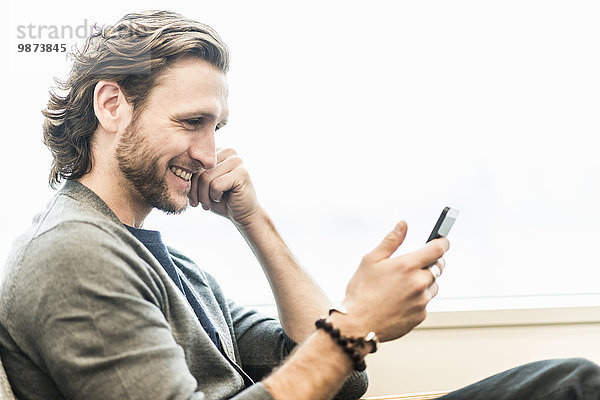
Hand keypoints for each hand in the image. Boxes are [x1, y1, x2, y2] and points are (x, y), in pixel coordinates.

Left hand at [188, 148, 259, 225]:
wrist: (242, 214)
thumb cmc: (221, 200)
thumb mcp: (203, 185)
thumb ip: (193, 175)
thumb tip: (175, 171)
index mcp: (218, 151)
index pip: (193, 162)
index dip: (190, 182)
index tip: (193, 197)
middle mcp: (228, 152)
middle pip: (199, 170)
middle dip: (196, 191)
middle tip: (200, 203)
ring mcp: (236, 161)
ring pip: (206, 178)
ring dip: (204, 196)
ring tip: (209, 203)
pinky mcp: (241, 173)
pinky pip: (215, 185)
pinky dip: (215, 196)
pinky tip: (222, 198)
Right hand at [333, 221, 448, 341]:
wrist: (357, 325)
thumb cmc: (361, 290)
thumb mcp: (371, 260)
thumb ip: (391, 240)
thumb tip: (403, 224)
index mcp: (408, 265)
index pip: (438, 249)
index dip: (442, 242)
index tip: (443, 240)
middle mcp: (419, 282)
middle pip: (438, 267)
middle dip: (431, 262)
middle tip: (415, 264)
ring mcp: (422, 301)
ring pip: (433, 285)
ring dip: (425, 281)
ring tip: (402, 285)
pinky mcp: (421, 316)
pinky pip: (425, 302)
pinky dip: (417, 298)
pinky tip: (399, 300)